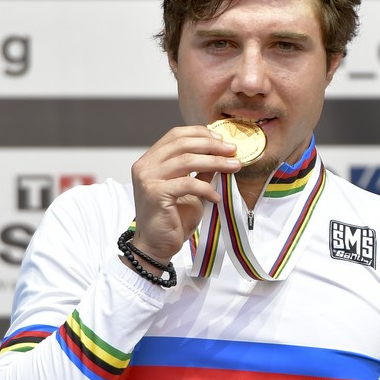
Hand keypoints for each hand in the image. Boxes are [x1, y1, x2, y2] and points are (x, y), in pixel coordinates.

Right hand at [129, 125, 240, 263]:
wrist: (156, 245)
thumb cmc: (172, 218)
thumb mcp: (190, 189)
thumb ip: (200, 171)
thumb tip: (222, 154)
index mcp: (151, 160)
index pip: (175, 135)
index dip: (200, 133)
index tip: (221, 139)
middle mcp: (145, 166)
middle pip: (183, 144)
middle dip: (212, 145)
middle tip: (233, 150)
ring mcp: (148, 178)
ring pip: (187, 160)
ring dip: (215, 162)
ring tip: (234, 167)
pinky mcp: (155, 193)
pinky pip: (188, 184)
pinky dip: (206, 188)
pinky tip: (216, 197)